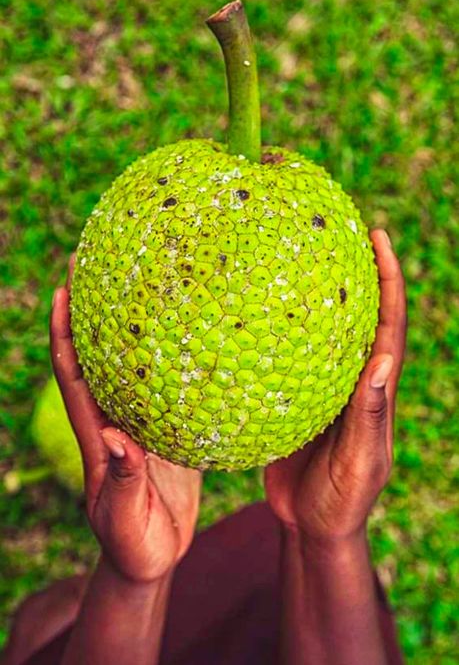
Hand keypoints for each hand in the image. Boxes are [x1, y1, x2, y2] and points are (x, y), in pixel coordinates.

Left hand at [50, 258, 201, 582]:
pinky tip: (194, 331)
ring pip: (131, 360)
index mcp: (96, 432)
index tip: (63, 287)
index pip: (72, 371)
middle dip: (93, 306)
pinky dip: (172, 353)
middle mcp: (114, 416)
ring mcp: (139, 419)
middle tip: (101, 260)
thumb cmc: (133, 544)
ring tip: (149, 281)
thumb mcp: (124, 521)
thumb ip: (121, 484)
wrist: (154, 556)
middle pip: (97, 350)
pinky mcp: (165, 428)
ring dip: (132, 321)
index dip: (63, 329)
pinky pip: (166, 382)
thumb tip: (117, 441)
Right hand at [265, 229, 405, 543]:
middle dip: (357, 271)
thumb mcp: (360, 463)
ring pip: (325, 331)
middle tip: (339, 228)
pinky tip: (255, 312)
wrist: (313, 526)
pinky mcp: (297, 398)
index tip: (379, 238)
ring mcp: (325, 387)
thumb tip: (384, 361)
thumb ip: (369, 417)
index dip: (389, 282)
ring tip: (298, 255)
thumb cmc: (343, 501)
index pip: (389, 326)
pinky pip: (290, 355)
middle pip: (360, 315)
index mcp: (376, 391)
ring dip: (319, 294)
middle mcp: (354, 381)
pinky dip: (281, 330)